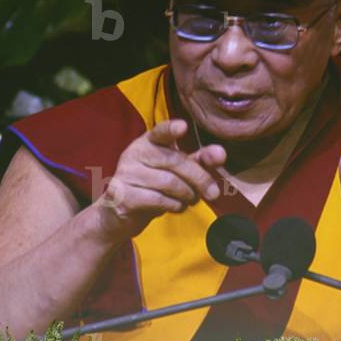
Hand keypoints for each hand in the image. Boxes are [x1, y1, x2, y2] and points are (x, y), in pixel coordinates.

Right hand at [95, 119, 226, 241]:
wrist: (120, 213)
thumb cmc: (154, 187)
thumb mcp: (177, 172)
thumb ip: (199, 161)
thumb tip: (221, 153)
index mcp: (148, 142)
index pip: (160, 132)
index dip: (171, 129)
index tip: (183, 126)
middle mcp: (135, 153)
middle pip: (175, 161)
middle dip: (200, 178)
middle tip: (213, 193)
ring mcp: (126, 173)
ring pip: (169, 183)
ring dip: (188, 195)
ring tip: (190, 199)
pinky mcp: (122, 195)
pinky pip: (158, 199)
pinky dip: (174, 205)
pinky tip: (176, 207)